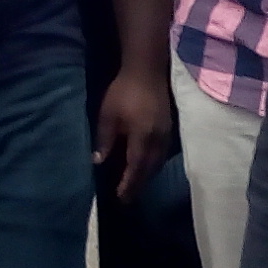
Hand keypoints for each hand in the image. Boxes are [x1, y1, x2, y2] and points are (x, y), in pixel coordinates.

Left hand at [93, 63, 176, 201]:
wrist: (147, 69)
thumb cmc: (124, 91)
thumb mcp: (108, 115)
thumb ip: (105, 140)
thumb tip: (98, 162)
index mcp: (142, 138)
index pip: (135, 169)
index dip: (128, 184)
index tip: (120, 198)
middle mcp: (157, 140)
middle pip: (149, 169)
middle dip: (138, 185)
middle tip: (128, 198)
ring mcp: (166, 134)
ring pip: (158, 162)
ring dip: (147, 176)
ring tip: (136, 185)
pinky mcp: (168, 127)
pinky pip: (162, 153)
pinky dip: (153, 164)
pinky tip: (147, 165)